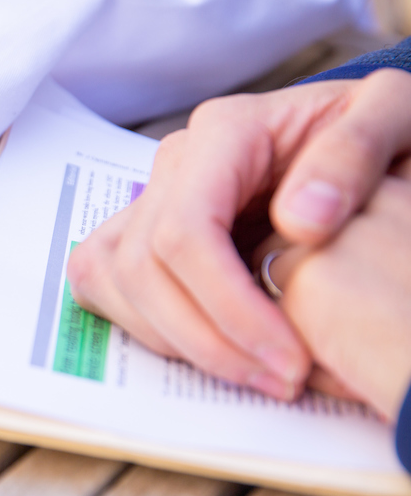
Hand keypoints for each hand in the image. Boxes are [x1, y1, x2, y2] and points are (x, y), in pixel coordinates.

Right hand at [67, 68, 410, 399]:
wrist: (359, 140)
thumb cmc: (377, 128)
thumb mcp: (394, 114)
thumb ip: (356, 150)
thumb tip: (300, 221)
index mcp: (225, 132)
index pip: (185, 231)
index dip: (227, 307)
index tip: (288, 358)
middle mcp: (175, 164)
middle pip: (143, 267)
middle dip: (207, 339)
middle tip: (282, 382)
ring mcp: (153, 198)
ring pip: (116, 282)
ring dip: (178, 342)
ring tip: (257, 375)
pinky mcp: (146, 231)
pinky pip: (112, 286)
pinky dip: (153, 329)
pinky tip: (217, 350)